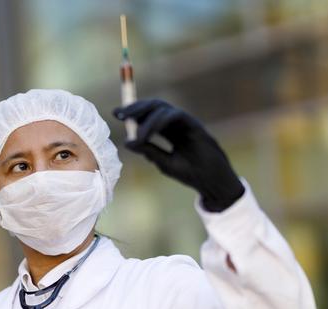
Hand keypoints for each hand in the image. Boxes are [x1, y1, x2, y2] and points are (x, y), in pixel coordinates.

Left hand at [113, 99, 243, 211]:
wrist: (211, 181)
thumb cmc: (190, 173)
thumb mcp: (164, 162)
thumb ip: (148, 150)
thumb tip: (127, 142)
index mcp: (168, 131)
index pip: (148, 116)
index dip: (133, 113)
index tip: (116, 114)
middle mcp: (176, 123)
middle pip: (153, 107)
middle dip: (136, 108)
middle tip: (120, 114)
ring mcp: (185, 122)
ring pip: (162, 108)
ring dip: (145, 116)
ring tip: (134, 130)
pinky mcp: (194, 124)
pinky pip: (174, 115)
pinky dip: (159, 121)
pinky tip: (148, 133)